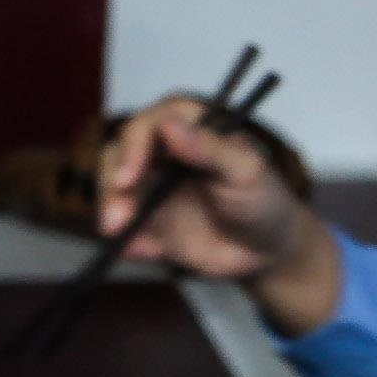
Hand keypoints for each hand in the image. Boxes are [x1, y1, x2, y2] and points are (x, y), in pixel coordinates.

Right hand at [94, 93, 338, 333]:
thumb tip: (170, 126)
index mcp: (187, 127)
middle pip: (118, 156)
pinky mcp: (147, 221)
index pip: (147, 125)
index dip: (133, 148)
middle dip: (112, 185)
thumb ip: (210, 149)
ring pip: (112, 189)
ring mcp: (151, 187)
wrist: (267, 250)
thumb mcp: (246, 171)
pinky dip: (126, 240)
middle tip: (116, 217)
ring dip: (110, 211)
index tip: (130, 177)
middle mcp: (161, 153)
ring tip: (118, 235)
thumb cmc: (263, 198)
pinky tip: (143, 251)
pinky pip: (124, 228)